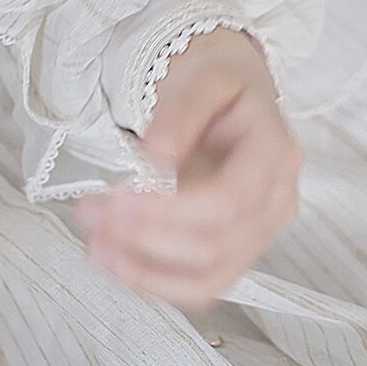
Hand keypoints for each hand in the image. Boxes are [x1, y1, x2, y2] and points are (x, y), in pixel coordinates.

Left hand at [75, 27, 301, 310]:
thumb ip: (182, 113)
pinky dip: (157, 282)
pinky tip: (119, 264)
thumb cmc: (224, 90)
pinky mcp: (239, 253)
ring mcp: (261, 233)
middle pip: (216, 244)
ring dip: (146, 270)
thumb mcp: (207, 79)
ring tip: (95, 246)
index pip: (230, 200)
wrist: (237, 101)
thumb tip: (155, 154)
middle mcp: (277, 201)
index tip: (119, 198)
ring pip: (209, 277)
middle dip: (145, 237)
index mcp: (276, 154)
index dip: (171, 208)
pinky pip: (203, 286)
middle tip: (89, 212)